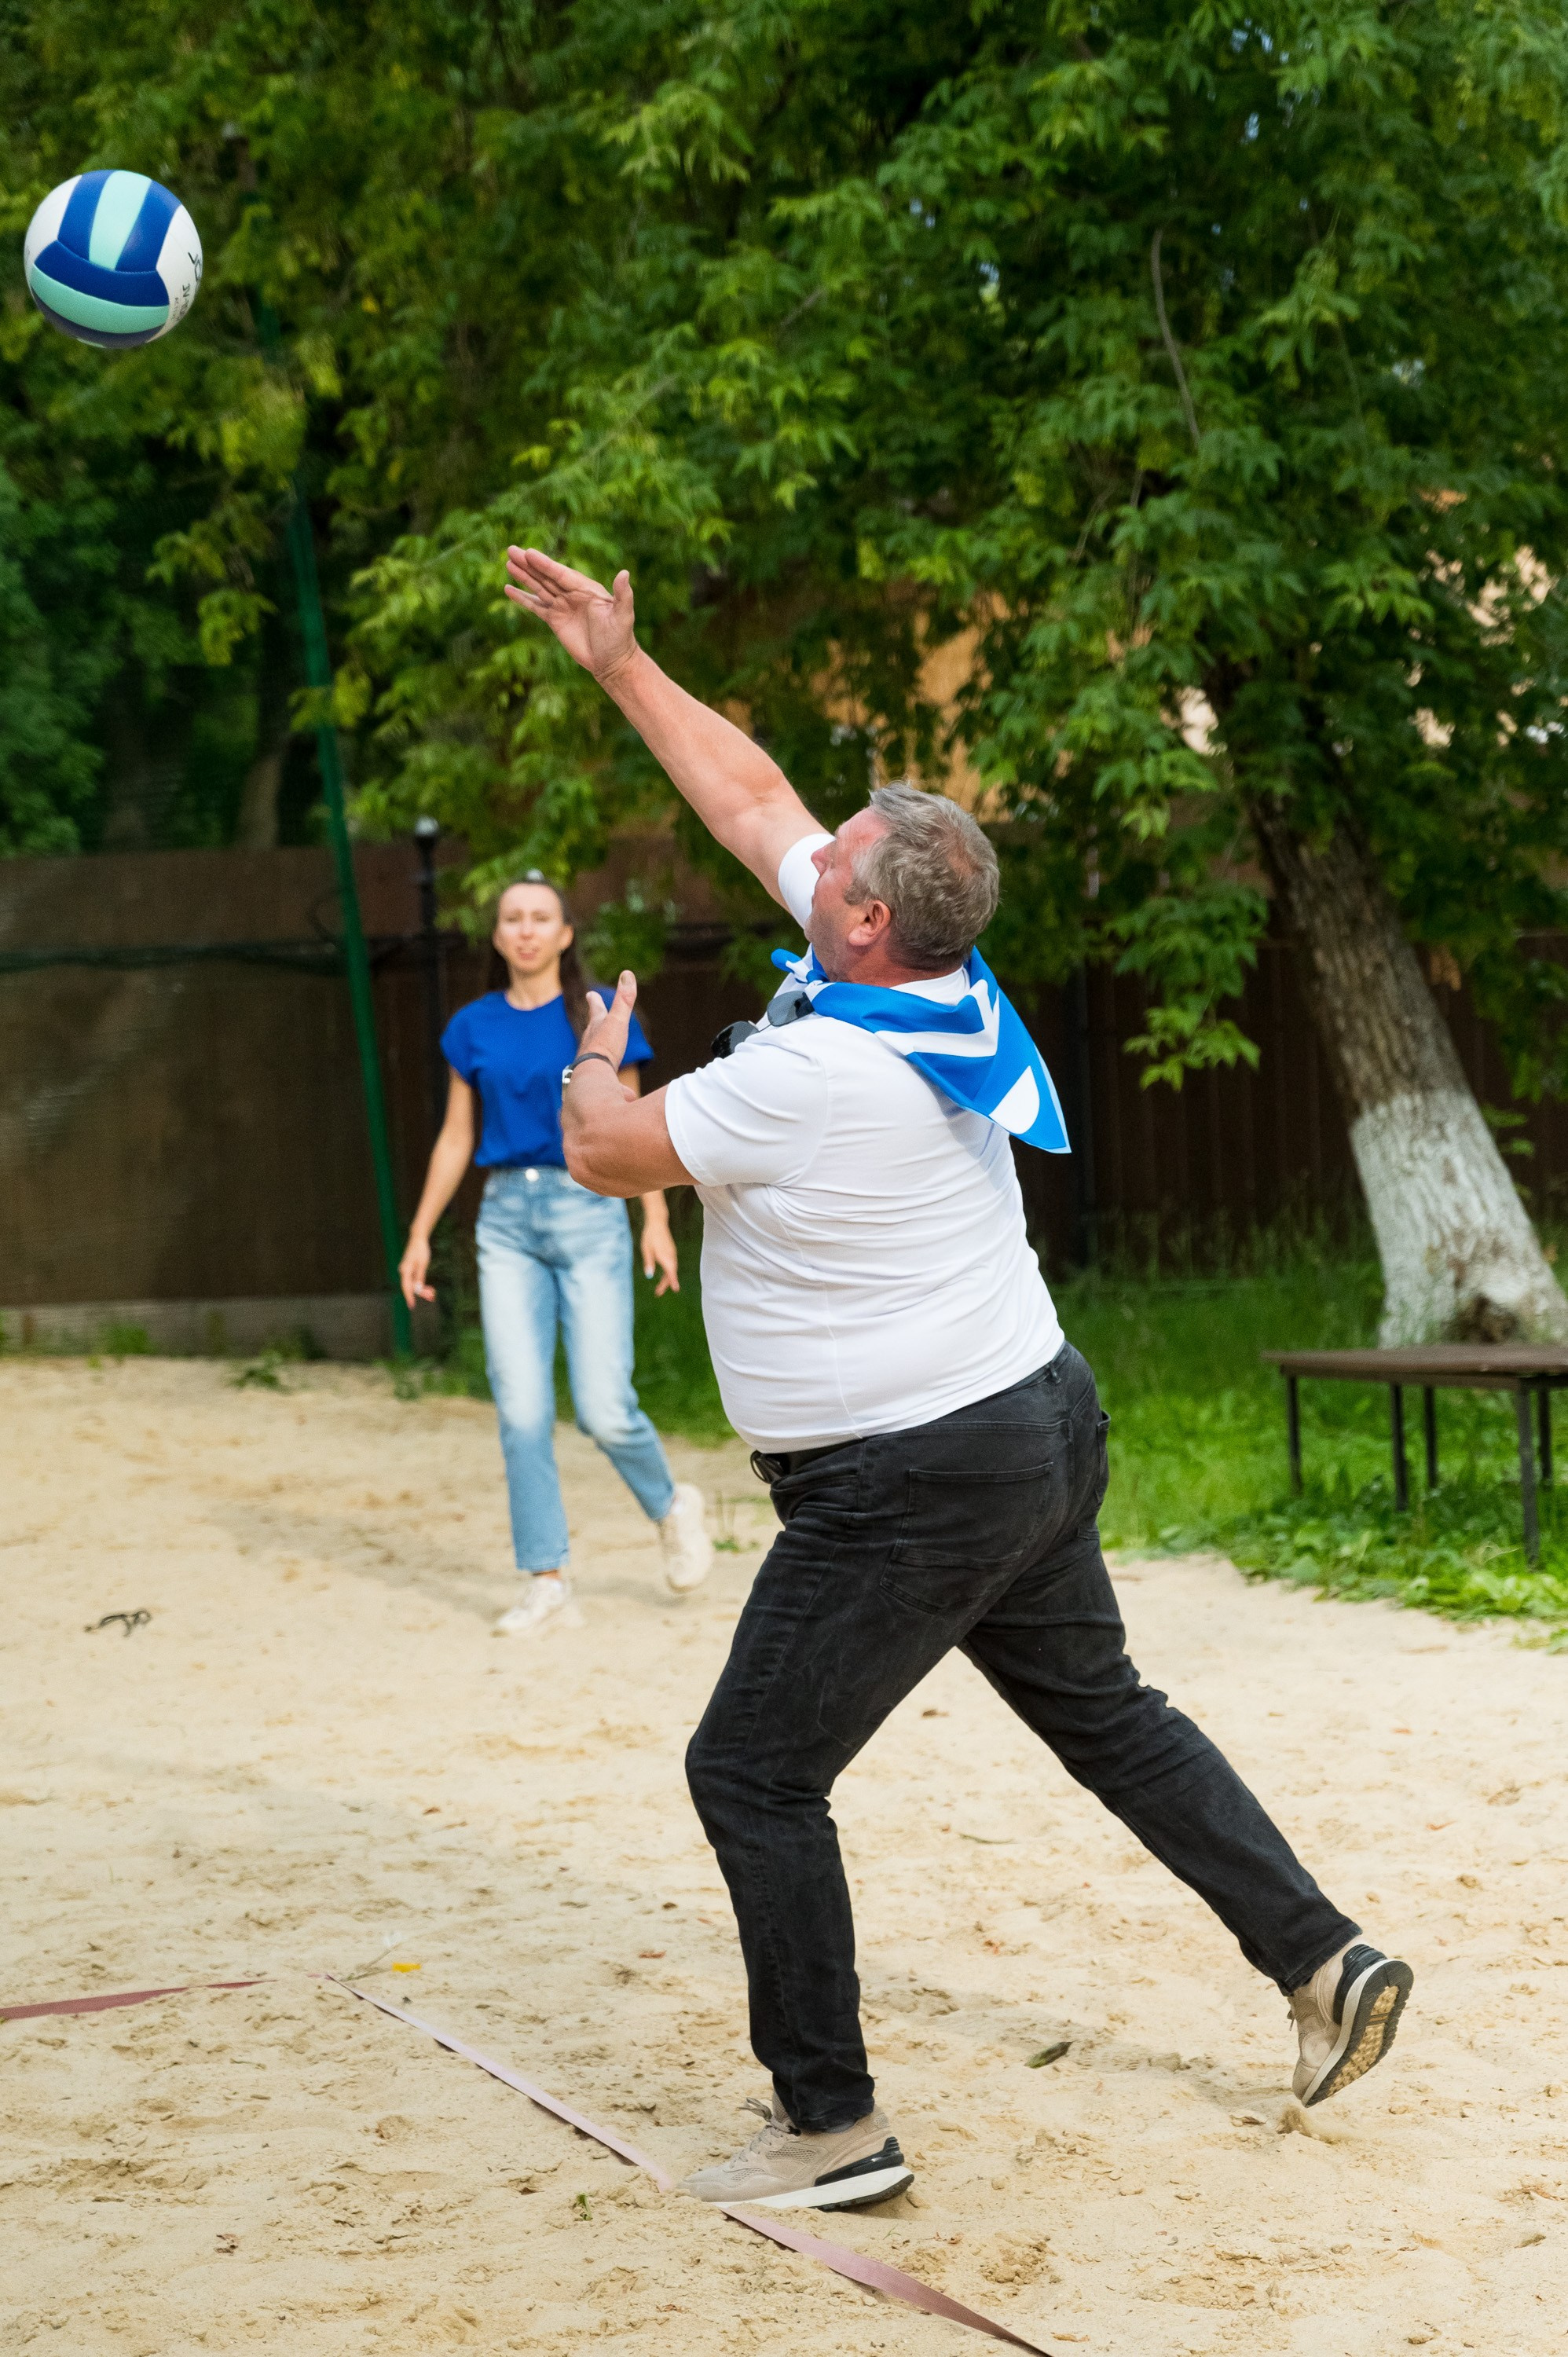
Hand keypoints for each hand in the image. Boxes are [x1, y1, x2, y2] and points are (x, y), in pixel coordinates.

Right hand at [399, 1233, 434, 1307]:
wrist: (418, 1239)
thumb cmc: (421, 1250)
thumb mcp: (422, 1264)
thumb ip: (419, 1277)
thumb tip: (417, 1290)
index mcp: (405, 1271)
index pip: (406, 1287)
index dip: (409, 1297)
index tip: (412, 1306)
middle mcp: (404, 1272)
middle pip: (411, 1287)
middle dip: (421, 1293)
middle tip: (432, 1297)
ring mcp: (406, 1271)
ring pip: (413, 1284)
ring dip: (422, 1289)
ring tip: (433, 1293)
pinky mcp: (409, 1270)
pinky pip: (414, 1280)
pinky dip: (421, 1284)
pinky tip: (428, 1288)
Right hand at [504, 548, 637, 681]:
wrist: (611, 662)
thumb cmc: (620, 639)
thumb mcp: (623, 616)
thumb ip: (623, 595)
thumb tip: (625, 573)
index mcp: (586, 589)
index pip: (562, 574)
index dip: (545, 564)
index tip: (529, 553)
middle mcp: (572, 594)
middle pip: (546, 576)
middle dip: (529, 564)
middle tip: (511, 550)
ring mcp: (562, 606)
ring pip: (539, 588)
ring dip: (524, 576)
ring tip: (508, 563)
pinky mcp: (555, 620)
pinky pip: (535, 606)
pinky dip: (522, 598)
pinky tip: (509, 589)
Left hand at [576, 971, 637, 1070]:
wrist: (592, 1077)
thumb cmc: (604, 1046)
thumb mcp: (617, 1020)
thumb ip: (624, 999)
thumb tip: (627, 973)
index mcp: (597, 1027)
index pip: (596, 1009)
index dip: (595, 1001)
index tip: (590, 993)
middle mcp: (591, 1042)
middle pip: (592, 1029)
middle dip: (595, 1023)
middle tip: (594, 1018)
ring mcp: (591, 1060)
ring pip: (597, 1053)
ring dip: (602, 1051)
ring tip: (605, 1054)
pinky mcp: (597, 1078)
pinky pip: (607, 1076)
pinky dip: (615, 1080)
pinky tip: (623, 1090)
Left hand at [641, 1215, 678, 1295]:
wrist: (657, 1223)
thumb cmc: (650, 1236)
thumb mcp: (646, 1249)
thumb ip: (648, 1262)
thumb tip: (649, 1276)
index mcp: (665, 1256)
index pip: (671, 1271)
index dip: (673, 1281)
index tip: (676, 1290)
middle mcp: (671, 1256)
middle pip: (671, 1273)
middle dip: (665, 1284)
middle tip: (657, 1293)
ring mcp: (672, 1254)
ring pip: (672, 1269)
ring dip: (667, 1279)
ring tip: (659, 1288)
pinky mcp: (671, 1252)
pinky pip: (672, 1265)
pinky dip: (668, 1273)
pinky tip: (664, 1276)